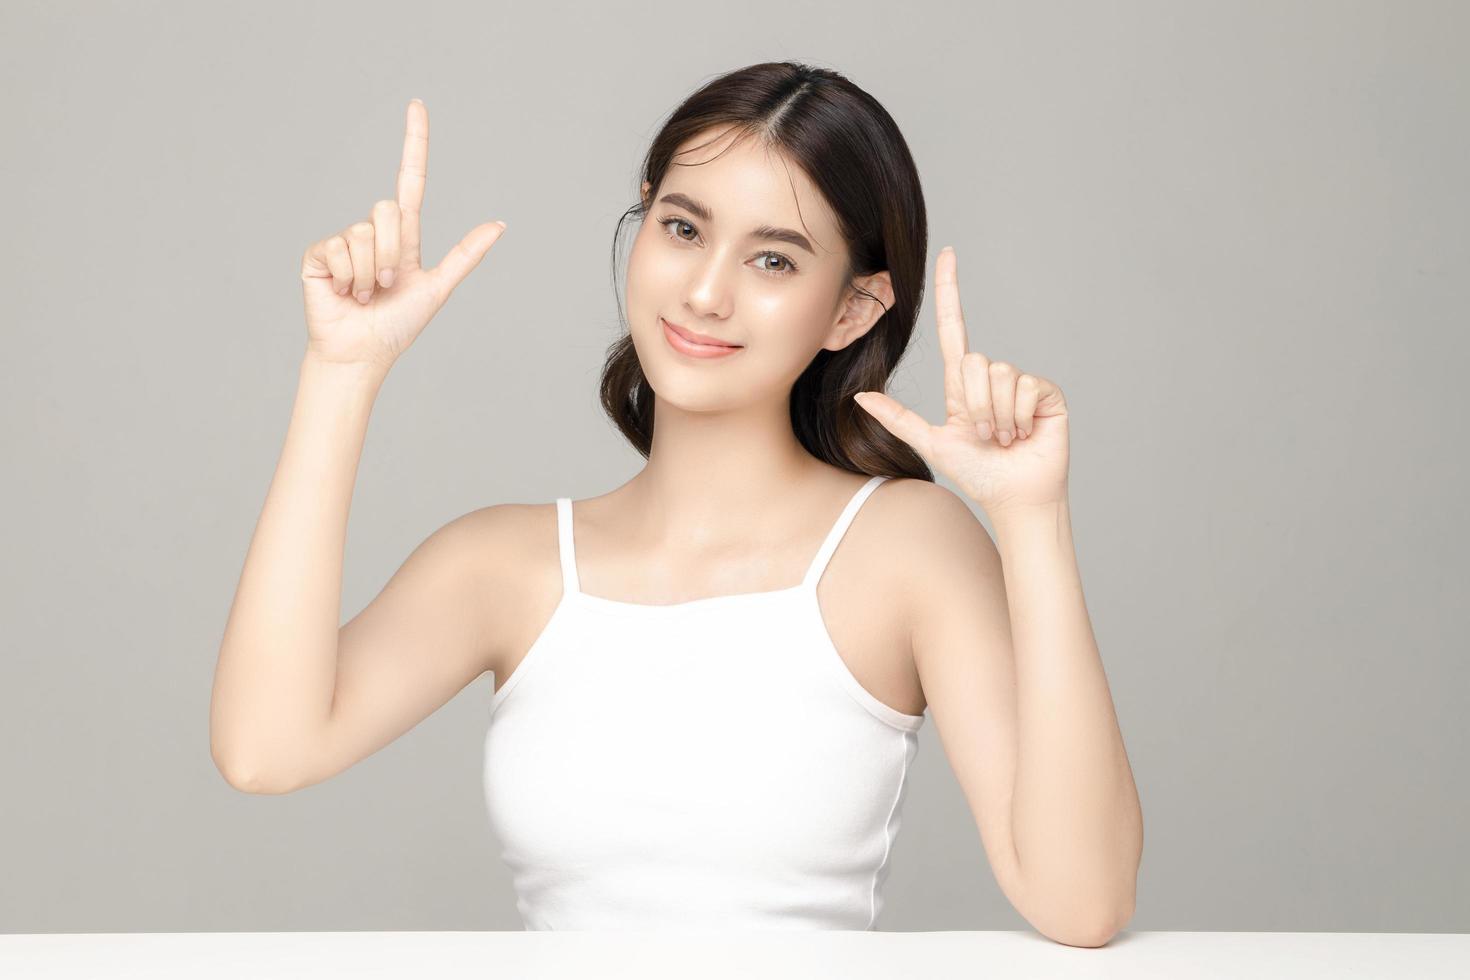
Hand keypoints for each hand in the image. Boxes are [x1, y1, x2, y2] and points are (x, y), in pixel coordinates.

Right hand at [299, 99, 506, 373]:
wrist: (362, 354)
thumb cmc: (398, 326)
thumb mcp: (438, 288)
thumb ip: (466, 255)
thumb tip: (500, 224)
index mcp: (403, 237)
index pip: (410, 181)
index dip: (414, 143)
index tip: (417, 104)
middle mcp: (373, 233)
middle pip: (387, 209)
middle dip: (393, 252)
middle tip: (386, 285)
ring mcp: (344, 241)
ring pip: (365, 231)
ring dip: (370, 271)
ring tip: (365, 294)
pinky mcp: (319, 253)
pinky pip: (339, 246)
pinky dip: (349, 276)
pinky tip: (344, 293)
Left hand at [853, 246, 1069, 515]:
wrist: (1014, 497)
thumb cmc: (977, 473)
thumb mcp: (932, 444)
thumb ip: (898, 419)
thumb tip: (860, 398)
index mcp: (963, 384)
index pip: (954, 328)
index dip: (951, 292)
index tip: (948, 255)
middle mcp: (992, 377)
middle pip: (975, 361)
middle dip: (977, 405)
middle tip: (986, 435)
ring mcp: (1021, 383)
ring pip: (1000, 374)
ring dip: (998, 416)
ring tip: (1006, 437)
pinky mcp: (1046, 393)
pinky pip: (1027, 386)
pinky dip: (1021, 416)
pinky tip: (1026, 433)